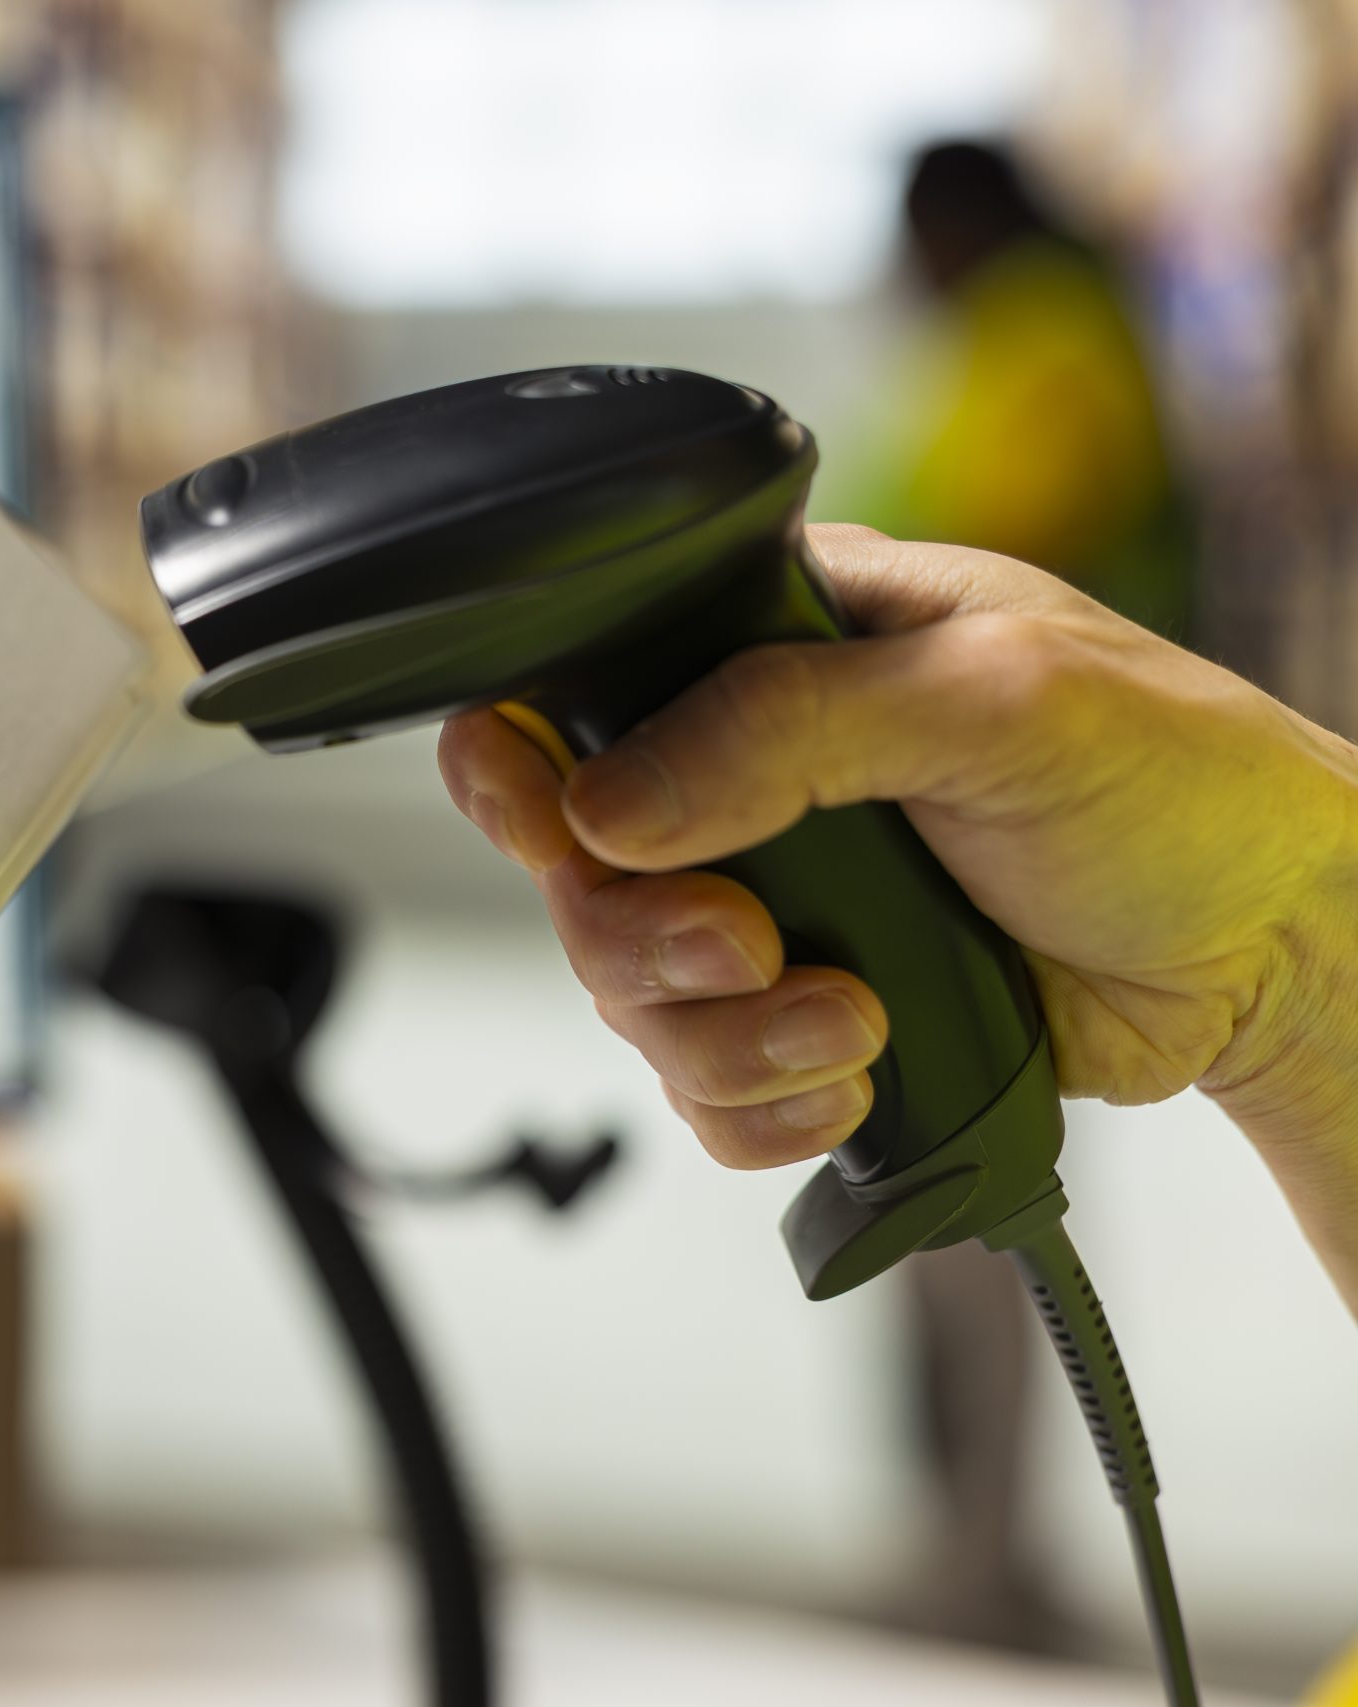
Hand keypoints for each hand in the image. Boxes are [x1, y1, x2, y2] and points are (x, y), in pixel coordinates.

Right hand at [436, 525, 1357, 1305]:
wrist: (1282, 953)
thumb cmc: (1185, 784)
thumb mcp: (996, 700)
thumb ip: (788, 728)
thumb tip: (610, 803)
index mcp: (787, 646)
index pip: (590, 687)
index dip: (535, 764)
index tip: (555, 826)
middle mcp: (757, 777)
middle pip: (583, 873)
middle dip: (650, 935)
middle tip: (752, 944)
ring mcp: (781, 904)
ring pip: (635, 997)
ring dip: (724, 1037)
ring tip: (849, 1023)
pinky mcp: (811, 1016)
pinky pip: (707, 1090)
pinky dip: (760, 1106)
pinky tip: (852, 1075)